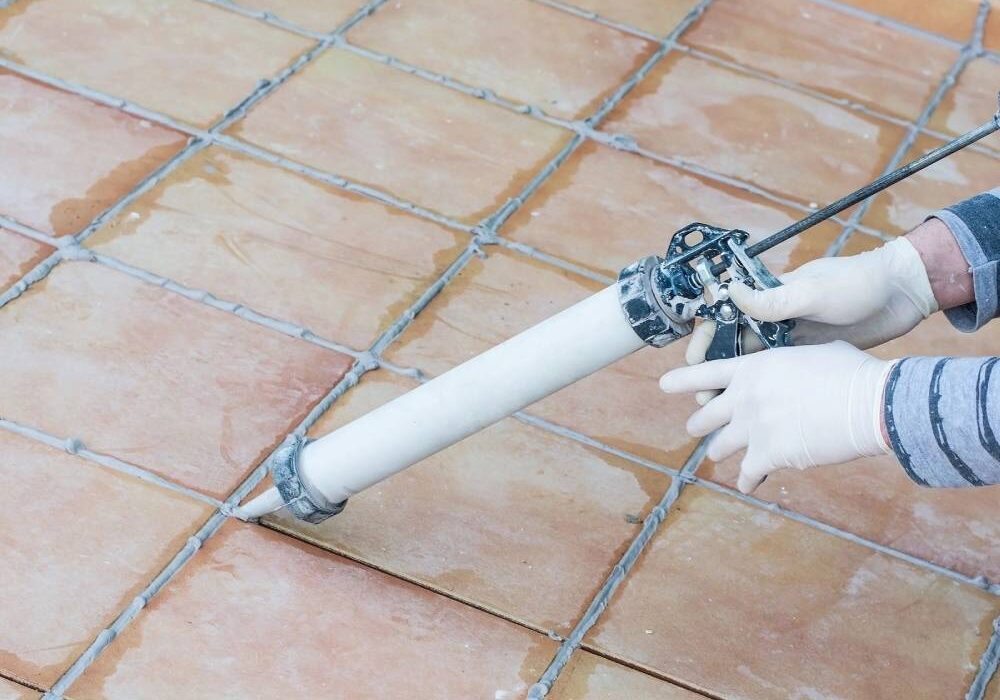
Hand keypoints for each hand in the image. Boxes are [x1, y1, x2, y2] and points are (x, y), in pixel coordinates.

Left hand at [660, 341, 892, 493]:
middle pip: (706, 416)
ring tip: (719, 456)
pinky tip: (746, 485)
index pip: (706, 373)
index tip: (662, 385)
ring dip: (721, 452)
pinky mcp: (766, 455)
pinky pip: (746, 474)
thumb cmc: (851, 374)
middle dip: (700, 425)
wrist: (869, 403)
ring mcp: (752, 427)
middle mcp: (744, 397)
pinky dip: (746, 481)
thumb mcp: (813, 354)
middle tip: (696, 429)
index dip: (682, 380)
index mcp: (754, 368)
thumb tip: (797, 371)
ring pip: (720, 446)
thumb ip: (791, 365)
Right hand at [685, 236, 936, 403]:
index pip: (725, 316)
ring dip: (738, 388)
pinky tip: (758, 414)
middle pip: (735, 347)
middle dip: (715, 372)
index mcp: (769, 298)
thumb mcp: (814, 292)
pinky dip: (767, 395)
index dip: (705, 339)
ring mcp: (791, 340)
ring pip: (755, 367)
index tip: (693, 361)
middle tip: (704, 399)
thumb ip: (774, 299)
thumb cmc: (857, 284)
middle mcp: (774, 319)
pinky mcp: (809, 359)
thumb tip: (730, 292)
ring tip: (725, 413)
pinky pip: (780, 378)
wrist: (901, 296)